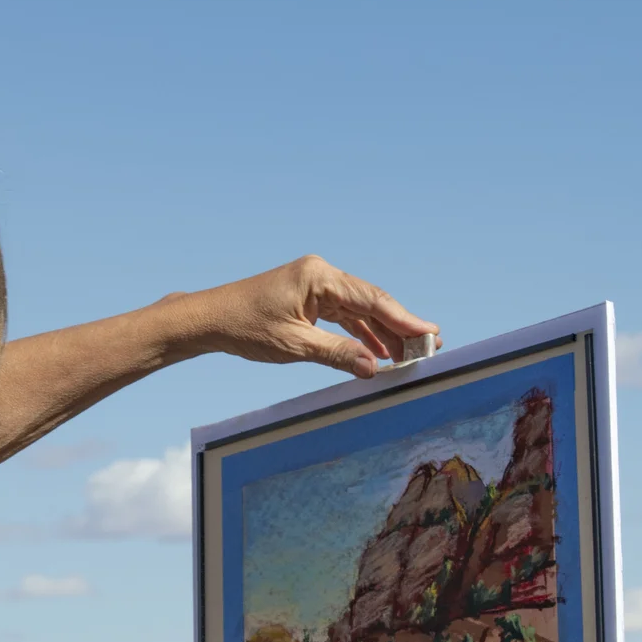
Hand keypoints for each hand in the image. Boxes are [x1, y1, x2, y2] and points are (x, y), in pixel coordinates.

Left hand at [181, 255, 438, 380]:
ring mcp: (316, 285)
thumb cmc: (245, 327)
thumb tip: (375, 368)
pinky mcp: (310, 297)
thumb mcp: (294, 345)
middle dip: (400, 327)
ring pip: (361, 310)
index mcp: (319, 276)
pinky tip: (380, 351)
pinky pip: (345, 315)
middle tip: (429, 349)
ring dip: (383, 332)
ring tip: (410, 355)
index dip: (404, 319)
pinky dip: (361, 333)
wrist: (211, 319)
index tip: (431, 334)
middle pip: (371, 302)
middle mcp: (322, 274)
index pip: (371, 299)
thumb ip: (338, 355)